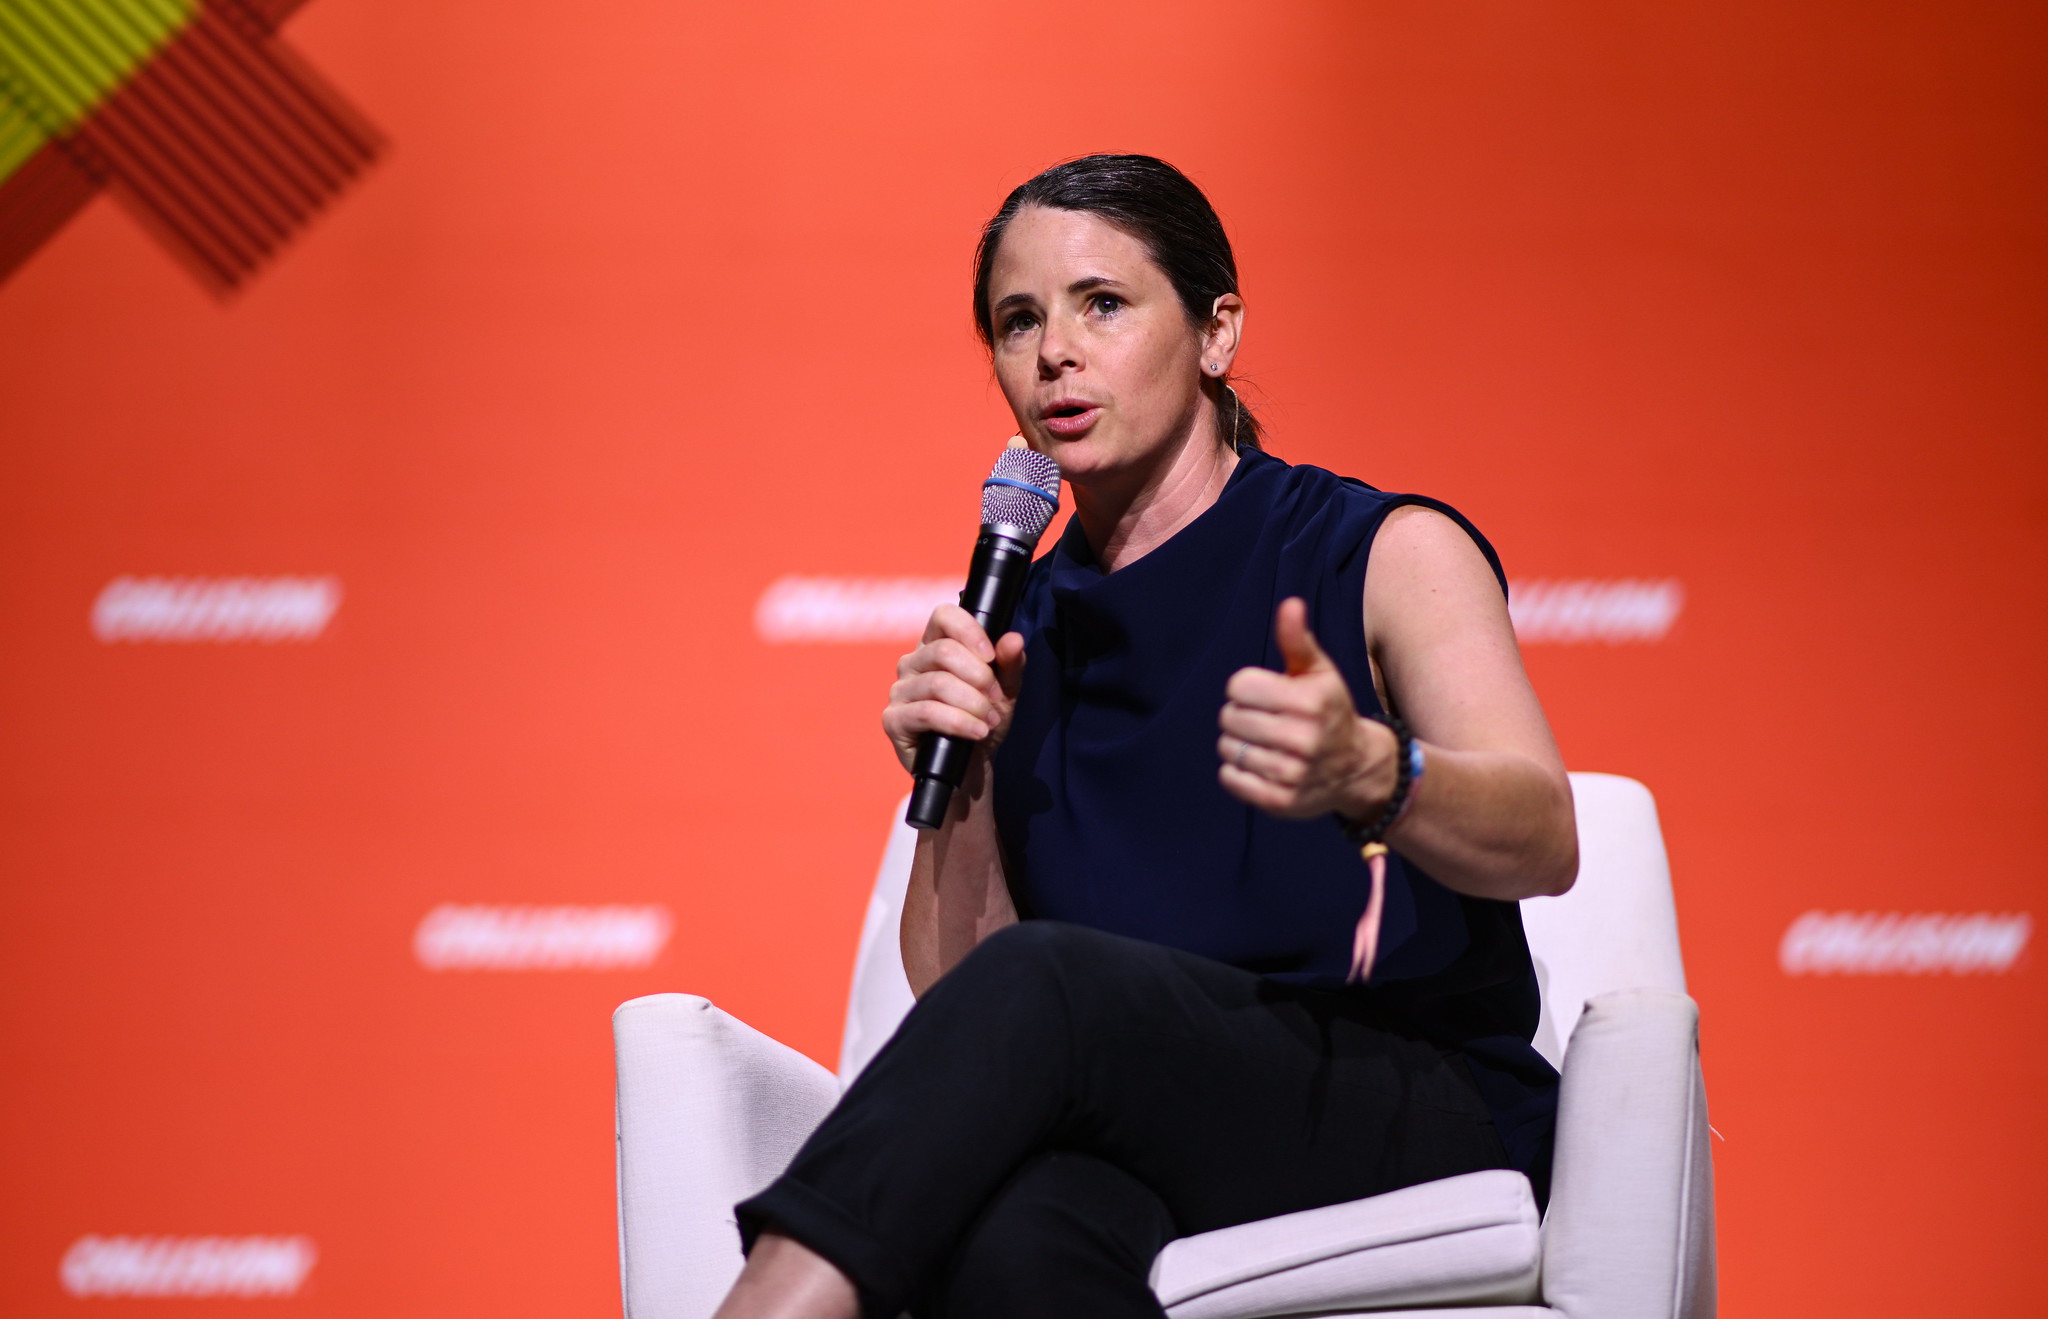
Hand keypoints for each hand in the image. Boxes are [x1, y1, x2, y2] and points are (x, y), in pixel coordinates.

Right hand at [883, 604, 1027, 772]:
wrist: (970, 767)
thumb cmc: (982, 721)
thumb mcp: (1004, 691)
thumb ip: (1010, 664)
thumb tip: (1014, 639)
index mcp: (935, 646)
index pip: (944, 616)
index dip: (969, 631)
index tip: (991, 656)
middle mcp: (912, 663)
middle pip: (943, 651)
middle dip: (979, 676)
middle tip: (995, 698)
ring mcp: (900, 691)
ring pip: (938, 684)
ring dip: (973, 704)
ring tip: (990, 721)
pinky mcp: (893, 720)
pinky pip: (927, 713)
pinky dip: (959, 722)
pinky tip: (977, 732)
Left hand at [1218, 598, 1397, 819]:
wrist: (1357, 768)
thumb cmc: (1329, 711)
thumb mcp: (1319, 673)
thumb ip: (1298, 640)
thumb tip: (1290, 604)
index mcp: (1310, 702)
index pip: (1239, 686)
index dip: (1246, 688)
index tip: (1264, 695)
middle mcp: (1304, 739)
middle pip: (1229, 717)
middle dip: (1240, 716)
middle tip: (1262, 721)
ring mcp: (1292, 773)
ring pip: (1227, 748)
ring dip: (1237, 743)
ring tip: (1261, 743)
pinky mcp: (1280, 801)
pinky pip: (1230, 778)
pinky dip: (1235, 771)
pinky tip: (1257, 764)